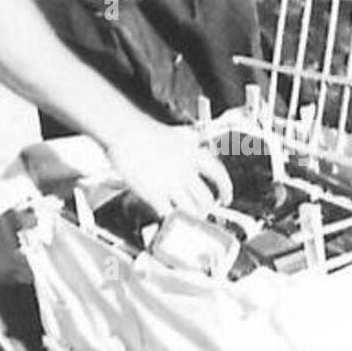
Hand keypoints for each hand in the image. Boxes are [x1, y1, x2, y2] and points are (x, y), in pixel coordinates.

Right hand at [105, 118, 232, 218]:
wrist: (124, 131)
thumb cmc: (144, 131)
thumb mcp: (176, 135)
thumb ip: (188, 144)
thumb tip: (195, 144)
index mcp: (194, 154)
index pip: (219, 174)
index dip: (226, 188)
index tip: (227, 197)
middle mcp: (186, 170)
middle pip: (206, 198)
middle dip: (207, 208)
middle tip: (203, 212)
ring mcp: (171, 184)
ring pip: (192, 210)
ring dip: (192, 217)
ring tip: (188, 218)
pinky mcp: (155, 194)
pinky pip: (169, 214)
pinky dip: (172, 220)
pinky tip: (169, 219)